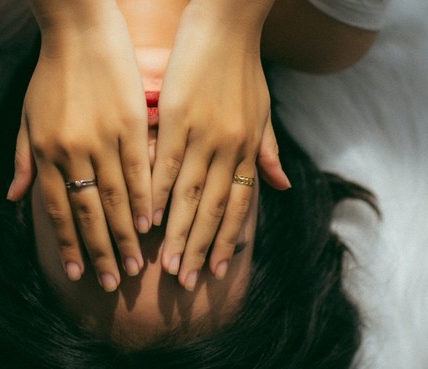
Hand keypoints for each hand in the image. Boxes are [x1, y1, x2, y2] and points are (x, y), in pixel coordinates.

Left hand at [7, 1, 149, 291]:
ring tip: (136, 265)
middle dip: (99, 252)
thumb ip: (23, 160)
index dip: (66, 243)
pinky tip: (151, 223)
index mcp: (45, 152)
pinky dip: (144, 199)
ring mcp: (102, 138)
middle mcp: (72, 151)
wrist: (78, 29)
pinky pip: (138, 169)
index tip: (76, 273)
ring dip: (125, 235)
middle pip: (87, 212)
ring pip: (115, 197)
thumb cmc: (51, 74)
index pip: (56, 210)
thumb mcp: (27, 117)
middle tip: (113, 284)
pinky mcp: (129, 123)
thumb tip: (15, 200)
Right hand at [153, 0, 287, 290]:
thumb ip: (268, 151)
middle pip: (213, 209)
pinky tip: (146, 218)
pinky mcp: (178, 118)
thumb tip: (282, 187)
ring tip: (165, 265)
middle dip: (200, 249)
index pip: (238, 206)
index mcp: (247, 148)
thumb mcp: (264, 111)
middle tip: (186, 283)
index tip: (216, 272)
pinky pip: (166, 163)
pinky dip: (156, 193)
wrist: (228, 22)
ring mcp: (203, 134)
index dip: (227, 240)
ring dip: (177, 233)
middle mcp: (228, 148)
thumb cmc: (244, 66)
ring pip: (189, 195)